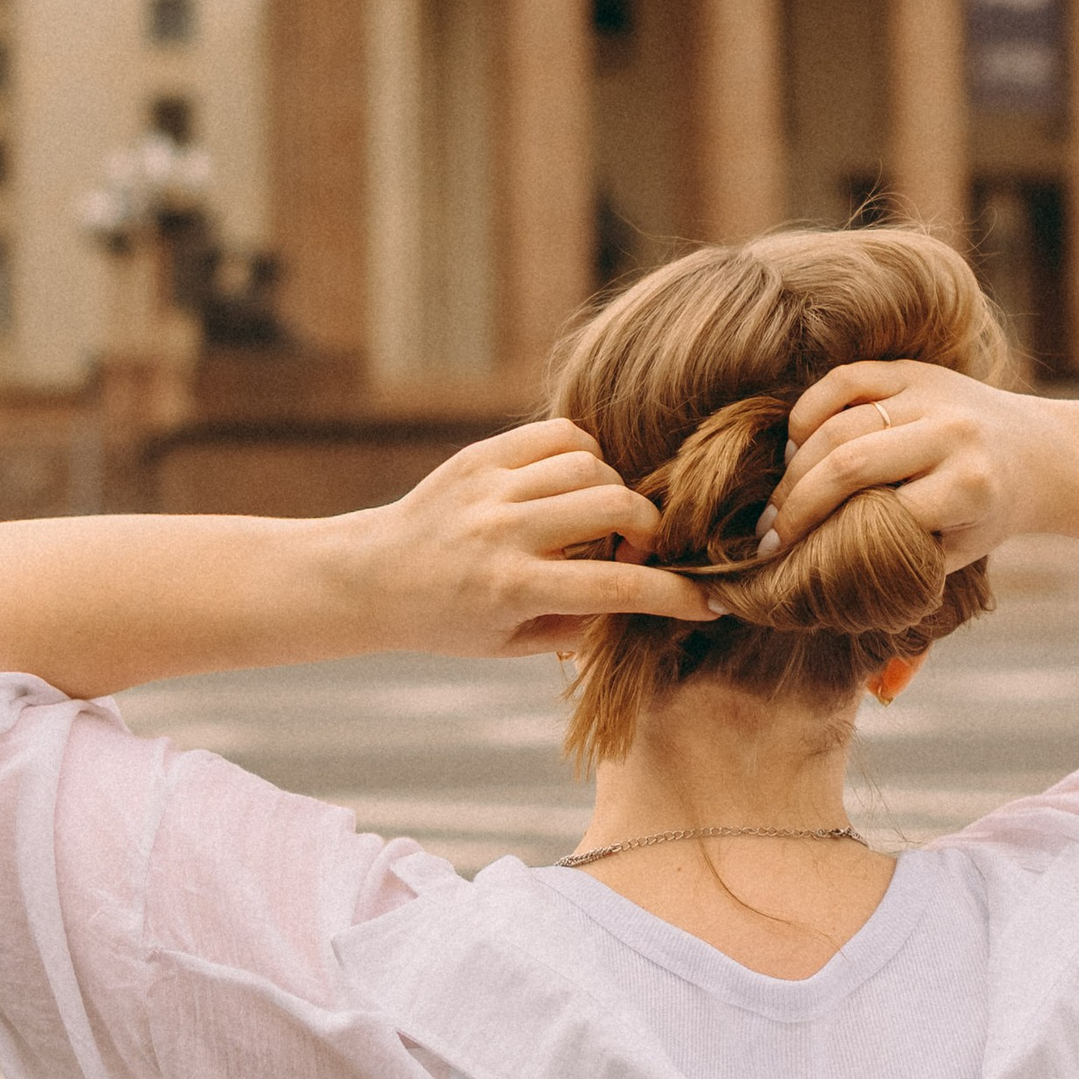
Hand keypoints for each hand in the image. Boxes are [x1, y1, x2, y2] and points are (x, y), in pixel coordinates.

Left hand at [350, 419, 713, 656]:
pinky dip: (584, 454)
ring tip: (599, 519)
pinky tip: (575, 482)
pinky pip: (559, 434)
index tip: (706, 600)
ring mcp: (491, 486)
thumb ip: (579, 624)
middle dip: (650, 530)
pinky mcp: (481, 454)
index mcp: (510, 589)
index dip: (672, 594)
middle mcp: (502, 532)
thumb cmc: (447, 621)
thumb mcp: (511, 644)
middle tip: (640, 551)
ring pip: (590, 465)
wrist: (372, 576)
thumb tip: (644, 597)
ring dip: (614, 492)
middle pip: (614, 507)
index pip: (615, 587)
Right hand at [765, 361, 1050, 570]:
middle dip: (796, 503)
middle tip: (767, 533)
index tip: (784, 559)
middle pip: (848, 464)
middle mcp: (952, 432)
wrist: (1034, 453)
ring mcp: (931, 394)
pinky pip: (844, 380)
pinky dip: (809, 410)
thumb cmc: (986, 514)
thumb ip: (899, 563)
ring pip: (838, 422)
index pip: (877, 514)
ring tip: (777, 500)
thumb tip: (820, 582)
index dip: (821, 538)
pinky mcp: (913, 369)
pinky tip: (794, 445)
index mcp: (970, 485)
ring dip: (794, 466)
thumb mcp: (957, 552)